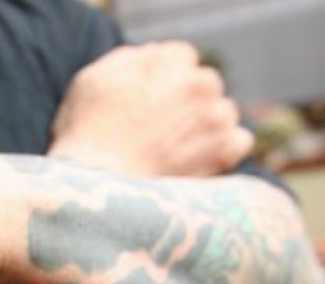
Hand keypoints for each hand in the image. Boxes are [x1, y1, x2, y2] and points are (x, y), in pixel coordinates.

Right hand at [48, 41, 253, 176]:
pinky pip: (239, 140)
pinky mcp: (225, 149)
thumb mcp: (91, 80)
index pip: (180, 59)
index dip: (161, 82)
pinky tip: (195, 163)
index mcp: (169, 59)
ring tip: (172, 152)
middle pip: (204, 84)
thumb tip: (154, 54)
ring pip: (223, 112)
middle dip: (187, 103)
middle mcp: (199, 81)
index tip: (147, 106)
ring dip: (205, 127)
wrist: (98, 188)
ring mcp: (216, 115)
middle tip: (158, 132)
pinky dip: (223, 151)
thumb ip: (128, 59)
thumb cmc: (85, 136)